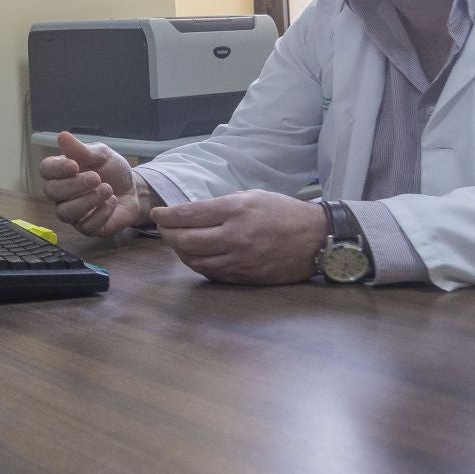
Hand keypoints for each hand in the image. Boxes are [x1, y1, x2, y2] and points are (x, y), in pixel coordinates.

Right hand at [38, 131, 152, 236]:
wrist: (133, 189)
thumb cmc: (112, 170)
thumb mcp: (101, 154)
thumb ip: (81, 149)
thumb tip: (62, 136)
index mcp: (61, 172)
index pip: (46, 170)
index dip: (57, 169)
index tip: (74, 165)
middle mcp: (61, 194)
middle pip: (52, 192)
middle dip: (74, 185)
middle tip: (96, 177)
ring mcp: (73, 213)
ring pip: (65, 213)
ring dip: (87, 201)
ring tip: (107, 189)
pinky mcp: (87, 228)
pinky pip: (85, 226)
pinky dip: (100, 214)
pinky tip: (112, 202)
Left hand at [148, 190, 325, 284]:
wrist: (317, 239)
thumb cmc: (284, 212)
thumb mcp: (252, 196)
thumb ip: (221, 206)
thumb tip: (191, 214)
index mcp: (236, 210)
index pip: (189, 215)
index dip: (166, 216)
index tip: (157, 215)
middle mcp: (235, 236)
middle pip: (185, 241)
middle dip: (167, 235)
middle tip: (163, 229)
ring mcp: (240, 260)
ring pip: (194, 261)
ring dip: (180, 252)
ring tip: (177, 242)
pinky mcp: (245, 277)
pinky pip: (212, 273)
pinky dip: (198, 264)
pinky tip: (196, 256)